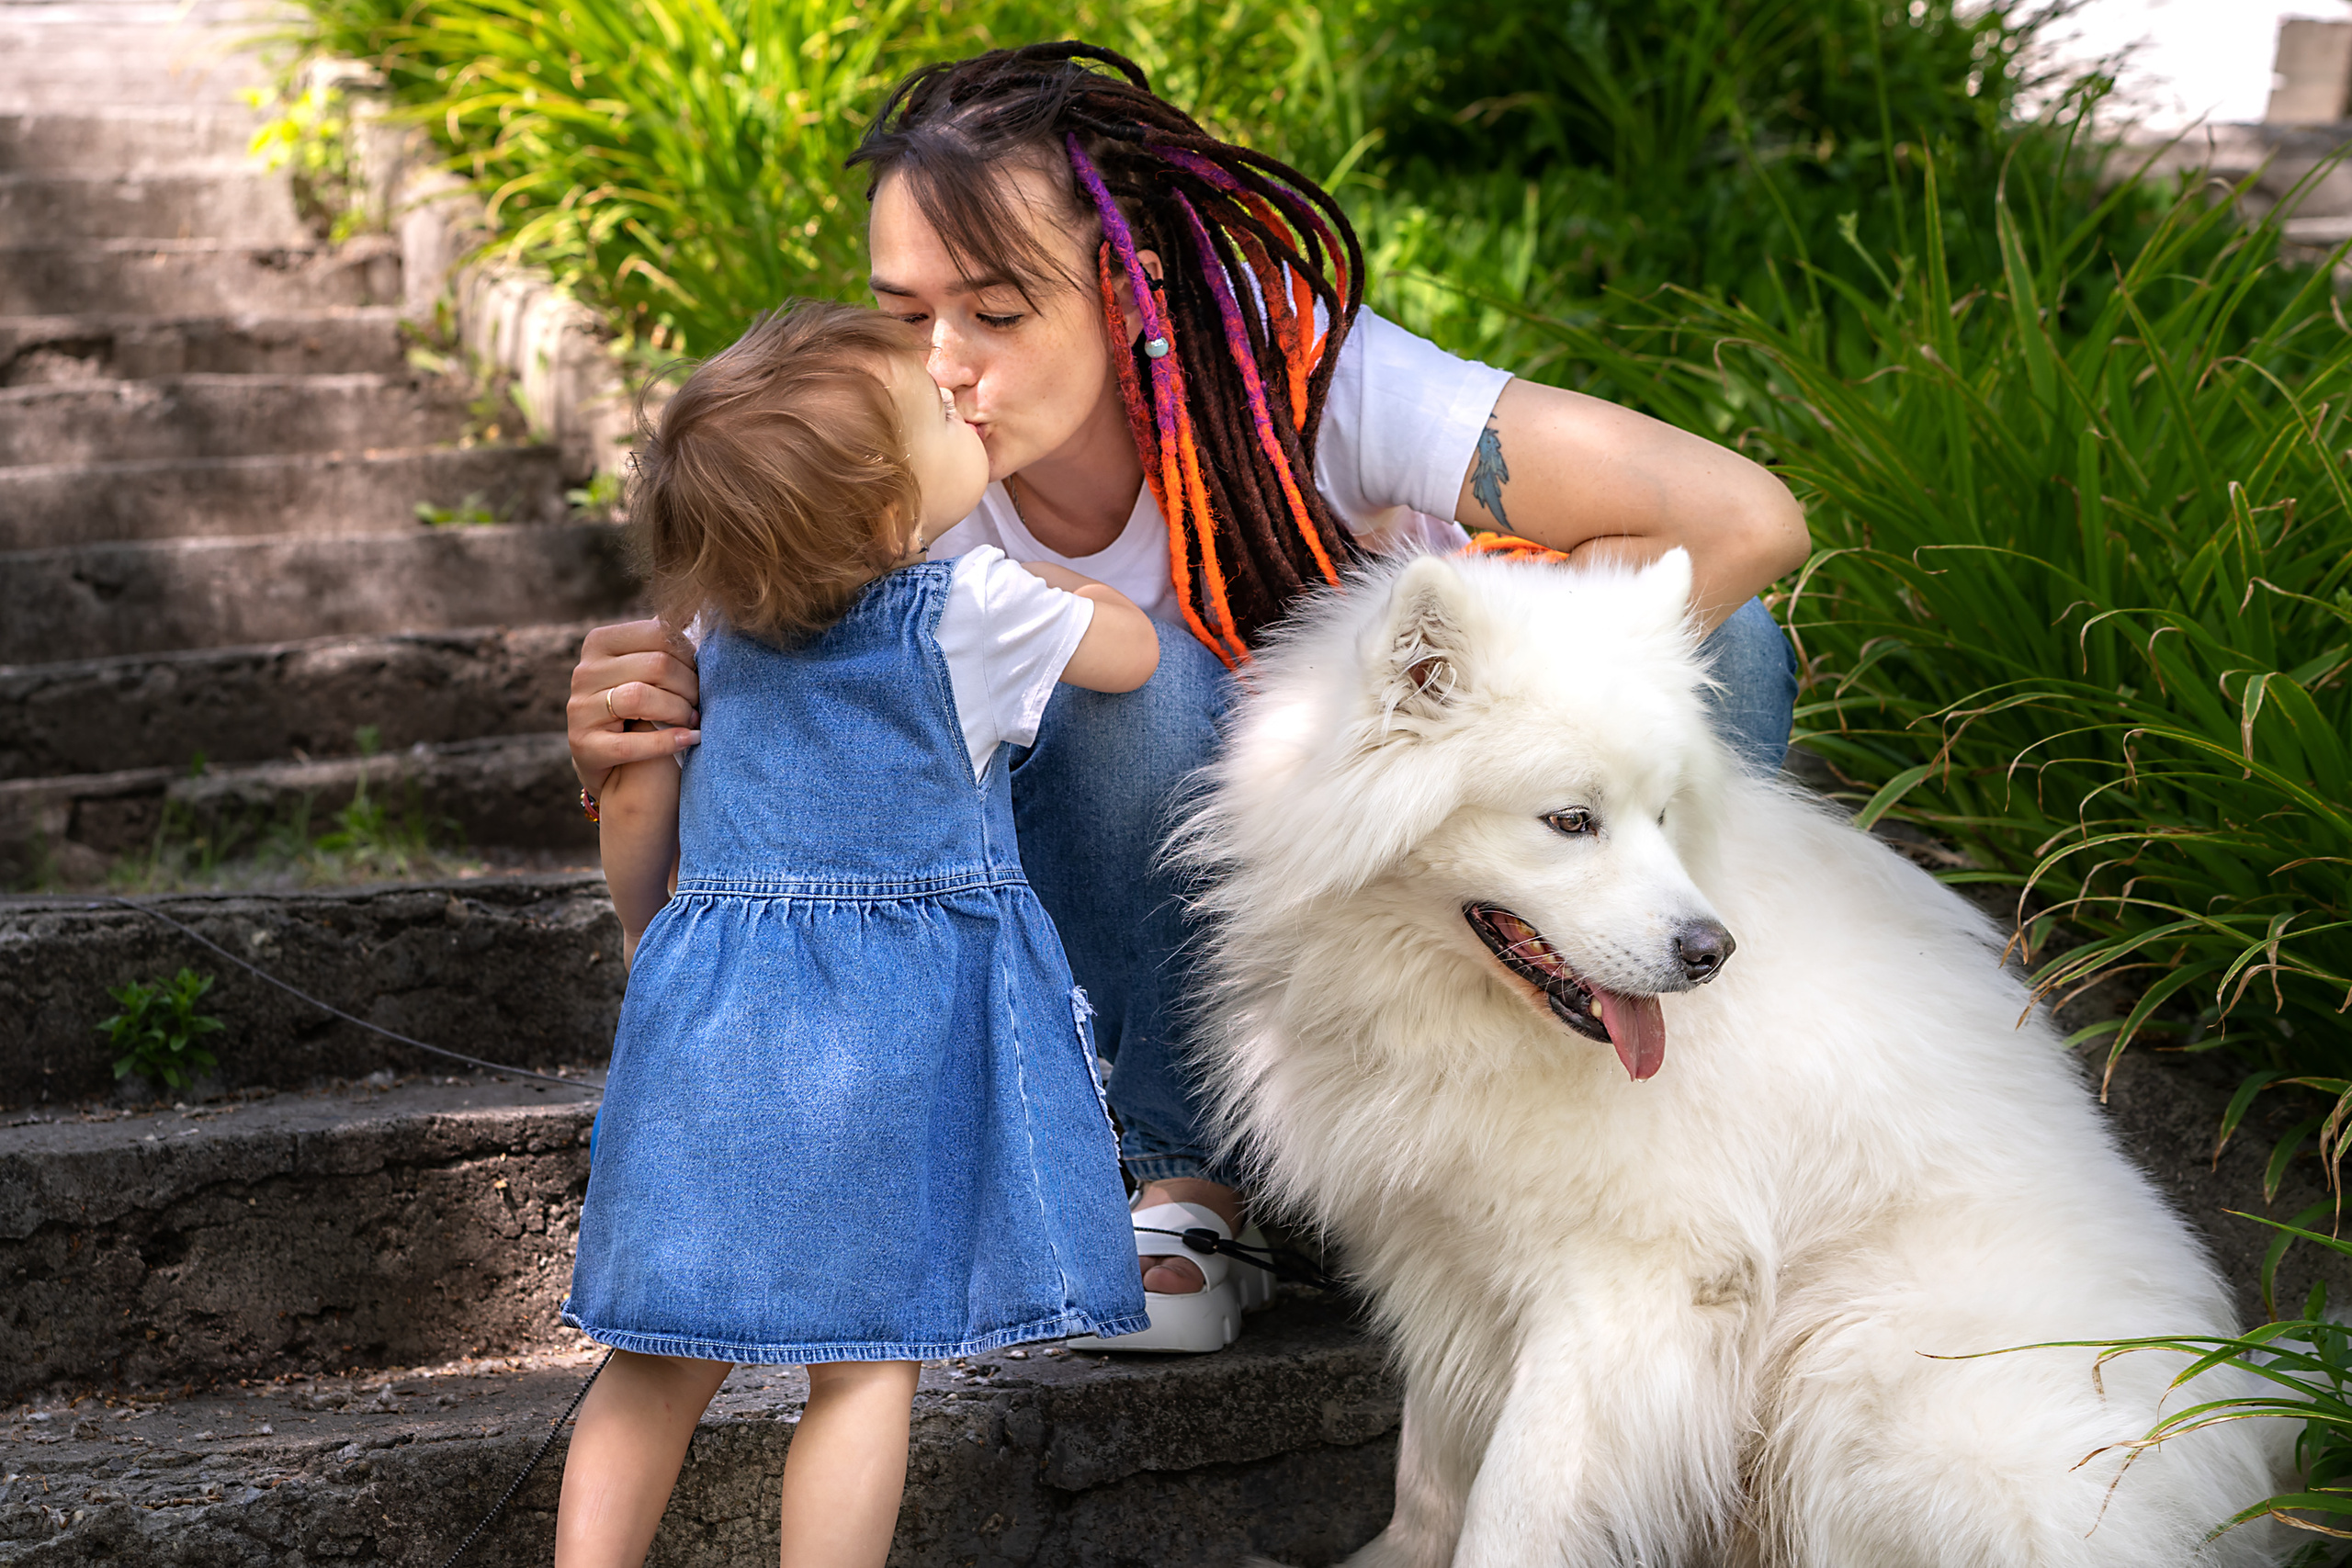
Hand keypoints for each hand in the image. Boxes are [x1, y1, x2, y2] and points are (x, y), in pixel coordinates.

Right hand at [568, 619, 700, 794]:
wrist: (615, 766)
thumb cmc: (641, 708)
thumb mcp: (647, 670)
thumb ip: (664, 643)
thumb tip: (692, 609)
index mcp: (600, 643)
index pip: (658, 633)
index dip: (690, 653)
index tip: (701, 671)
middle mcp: (584, 672)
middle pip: (656, 665)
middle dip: (690, 685)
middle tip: (702, 701)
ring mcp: (580, 709)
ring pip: (640, 698)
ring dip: (679, 710)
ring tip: (695, 719)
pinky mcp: (584, 746)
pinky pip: (631, 744)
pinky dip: (667, 741)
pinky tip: (689, 739)